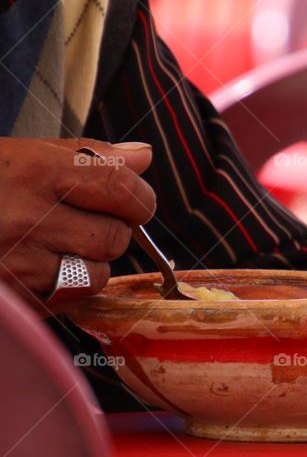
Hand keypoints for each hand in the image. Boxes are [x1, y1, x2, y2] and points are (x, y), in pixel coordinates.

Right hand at [0, 138, 155, 312]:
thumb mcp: (19, 154)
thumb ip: (87, 156)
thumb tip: (144, 156)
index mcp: (34, 171)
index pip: (122, 187)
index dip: (139, 197)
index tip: (132, 200)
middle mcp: (28, 218)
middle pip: (116, 236)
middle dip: (112, 231)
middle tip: (83, 222)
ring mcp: (16, 264)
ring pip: (96, 275)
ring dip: (89, 264)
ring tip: (56, 247)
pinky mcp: (14, 299)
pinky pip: (66, 302)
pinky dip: (63, 290)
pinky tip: (36, 269)